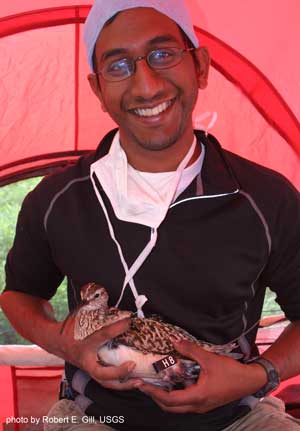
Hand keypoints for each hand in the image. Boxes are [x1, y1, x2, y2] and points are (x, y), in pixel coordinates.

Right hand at [59, 316, 141, 390]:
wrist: (55, 341)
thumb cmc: (72, 329)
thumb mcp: (82, 317)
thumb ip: (101, 314)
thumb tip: (120, 312)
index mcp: (84, 342)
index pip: (102, 335)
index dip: (117, 328)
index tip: (128, 321)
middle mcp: (86, 359)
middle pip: (101, 373)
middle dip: (118, 372)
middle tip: (133, 364)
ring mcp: (89, 368)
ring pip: (105, 382)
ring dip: (122, 384)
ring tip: (138, 381)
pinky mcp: (92, 371)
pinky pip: (106, 380)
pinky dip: (119, 382)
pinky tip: (132, 380)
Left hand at [136, 340, 266, 412]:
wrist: (249, 381)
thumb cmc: (231, 372)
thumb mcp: (209, 359)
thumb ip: (191, 350)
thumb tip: (174, 342)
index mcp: (197, 397)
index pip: (169, 399)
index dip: (153, 392)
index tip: (142, 384)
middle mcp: (197, 406)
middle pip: (170, 407)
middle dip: (155, 397)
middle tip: (145, 384)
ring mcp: (202, 406)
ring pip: (178, 406)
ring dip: (165, 397)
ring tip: (156, 383)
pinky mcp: (205, 403)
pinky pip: (185, 402)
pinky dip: (175, 395)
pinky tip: (173, 382)